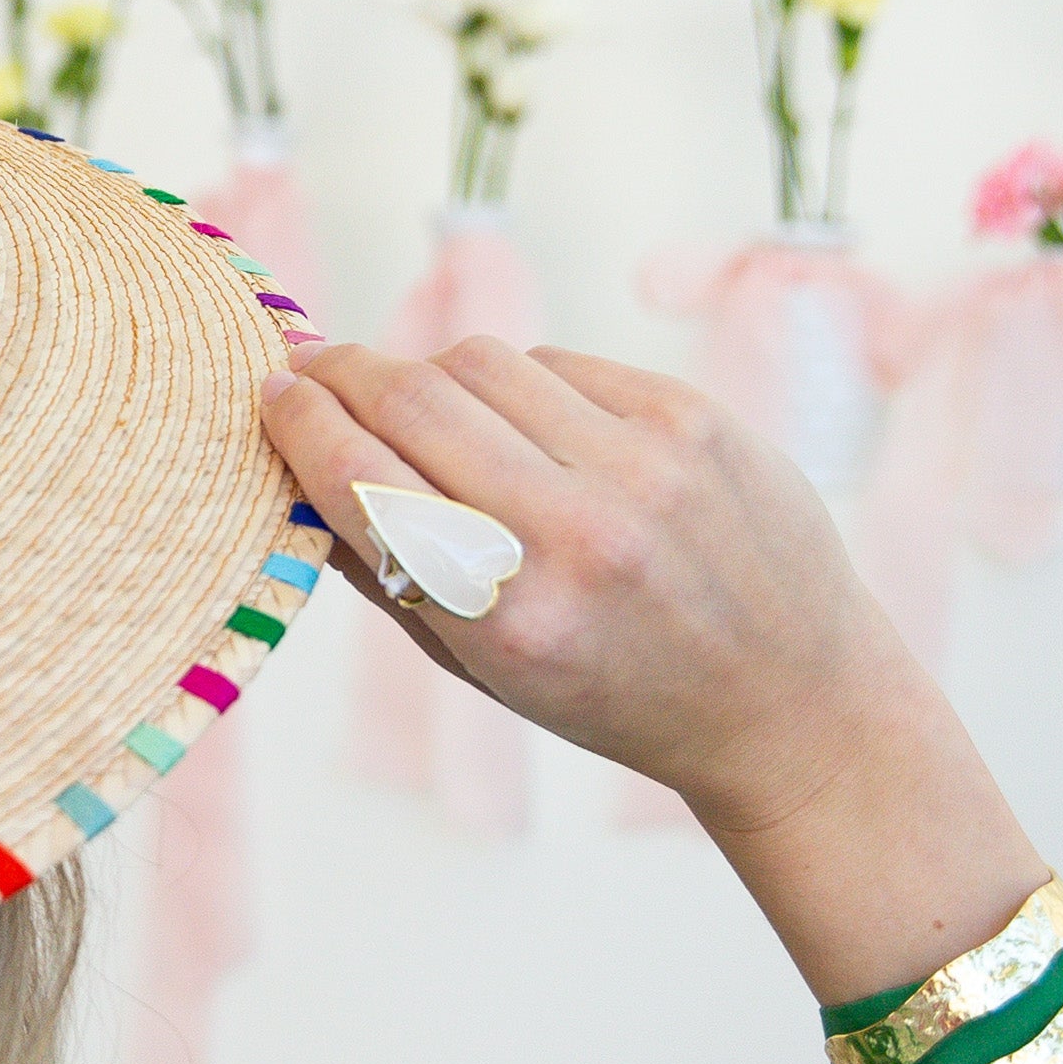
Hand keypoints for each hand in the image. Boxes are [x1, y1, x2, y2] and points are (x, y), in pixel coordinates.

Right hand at [259, 336, 1048, 1005]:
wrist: (790, 702)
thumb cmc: (619, 695)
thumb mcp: (488, 671)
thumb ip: (390, 573)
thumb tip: (300, 469)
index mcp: (508, 618)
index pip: (366, 482)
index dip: (302, 423)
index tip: (273, 392)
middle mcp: (575, 533)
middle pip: (414, 398)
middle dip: (348, 373)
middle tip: (319, 369)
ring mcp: (643, 466)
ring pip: (485, 361)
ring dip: (434, 375)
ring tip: (430, 409)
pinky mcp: (692, 419)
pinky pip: (565, 365)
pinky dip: (525, 386)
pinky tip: (530, 426)